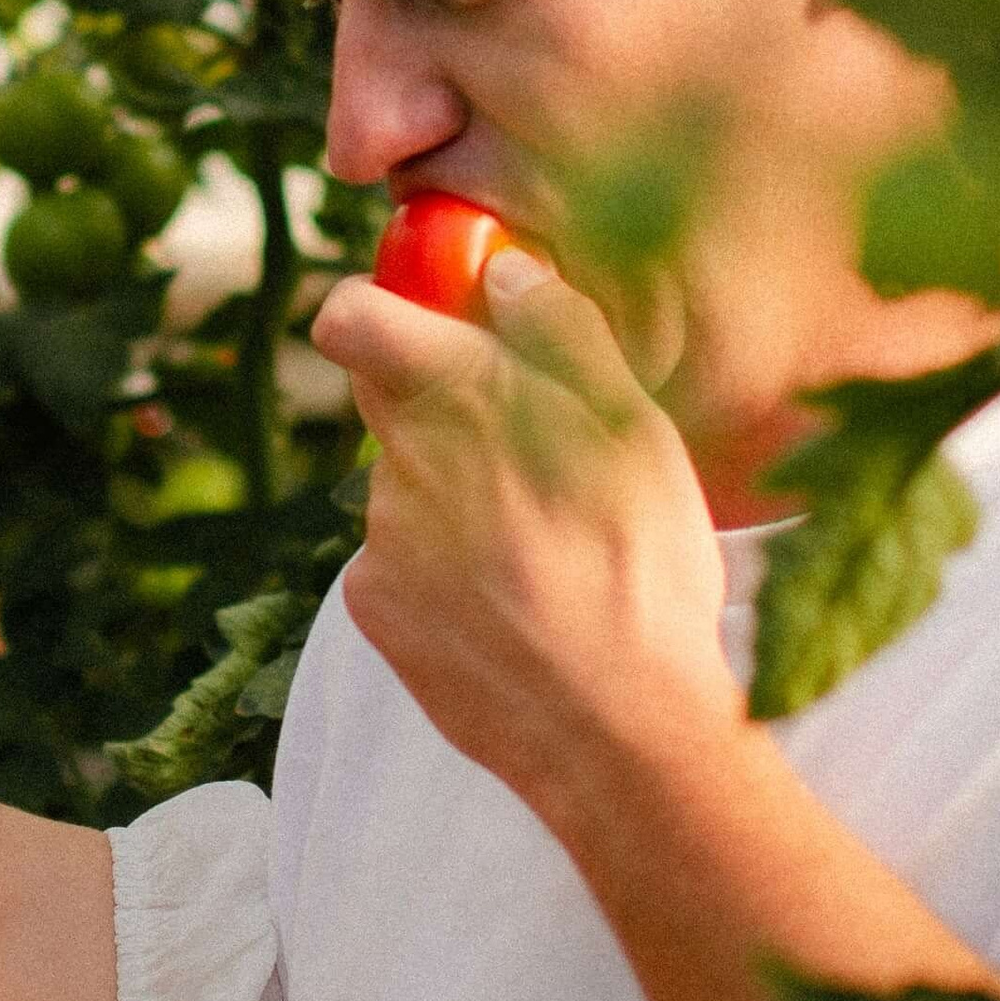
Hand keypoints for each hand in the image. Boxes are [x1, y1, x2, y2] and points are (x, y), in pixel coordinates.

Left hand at [309, 246, 739, 830]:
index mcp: (462, 401)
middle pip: (389, 401)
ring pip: (405, 485)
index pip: (355, 319)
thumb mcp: (635, 433)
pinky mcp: (374, 608)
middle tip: (526, 453)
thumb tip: (502, 267)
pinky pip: (397, 559)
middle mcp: (400, 464)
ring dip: (453, 495)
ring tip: (540, 551)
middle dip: (444, 408)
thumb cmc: (644, 573)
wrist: (621, 733)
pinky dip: (441, 567)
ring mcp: (381, 541)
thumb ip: (560, 335)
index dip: (381, 311)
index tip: (427, 323)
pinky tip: (508, 603)